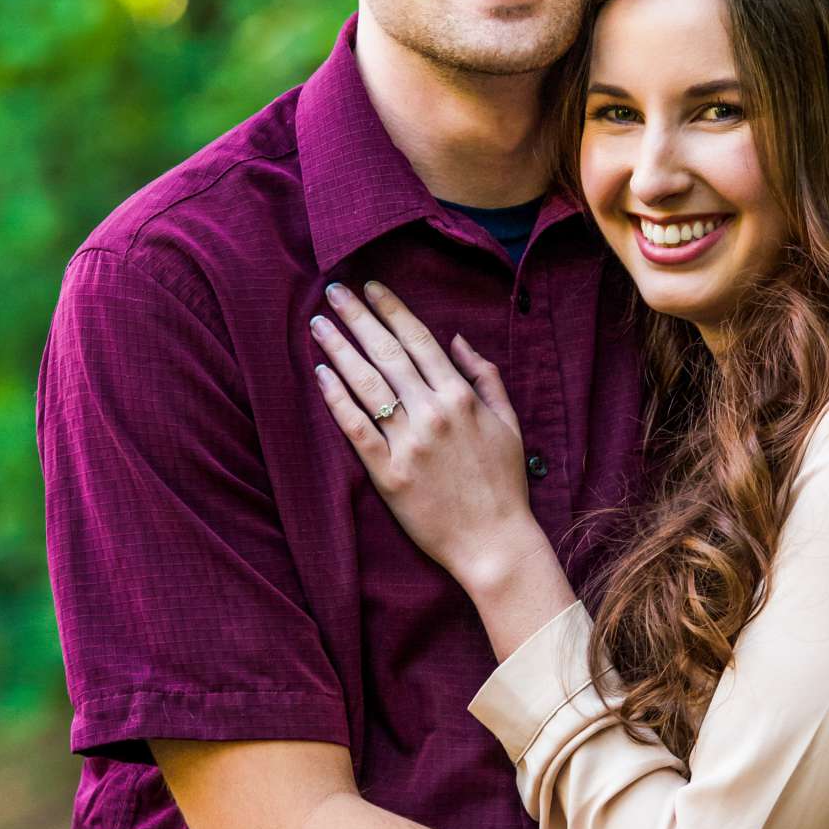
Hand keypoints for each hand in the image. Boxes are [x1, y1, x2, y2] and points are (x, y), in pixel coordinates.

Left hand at [310, 281, 542, 586]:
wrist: (495, 541)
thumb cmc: (504, 483)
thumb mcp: (509, 423)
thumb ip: (485, 377)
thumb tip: (457, 339)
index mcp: (461, 397)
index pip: (420, 340)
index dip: (392, 309)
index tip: (371, 287)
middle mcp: (433, 413)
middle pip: (387, 353)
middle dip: (358, 317)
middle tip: (333, 289)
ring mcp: (409, 443)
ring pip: (367, 384)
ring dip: (340, 349)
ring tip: (319, 324)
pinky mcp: (389, 474)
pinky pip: (355, 429)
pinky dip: (336, 400)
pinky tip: (320, 375)